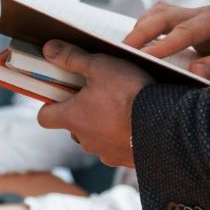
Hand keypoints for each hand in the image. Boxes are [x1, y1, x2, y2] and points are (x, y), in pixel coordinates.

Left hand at [36, 41, 152, 167]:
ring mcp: (105, 152)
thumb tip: (49, 49)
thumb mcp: (99, 66)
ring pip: (95, 137)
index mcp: (72, 117)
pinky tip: (135, 121)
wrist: (165, 124)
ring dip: (103, 124)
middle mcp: (84, 139)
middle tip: (99, 93)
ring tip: (122, 106)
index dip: (50, 103)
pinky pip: (116, 147)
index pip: (44, 117)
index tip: (62, 91)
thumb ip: (72, 58)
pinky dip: (121, 135)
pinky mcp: (124, 160)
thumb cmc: (129, 93)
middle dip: (82, 111)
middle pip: (72, 125)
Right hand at [122, 1, 209, 64]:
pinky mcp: (193, 25)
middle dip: (143, 30)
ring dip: (143, 26)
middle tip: (123, 49)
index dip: (164, 44)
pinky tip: (140, 46)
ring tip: (126, 48)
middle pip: (165, 14)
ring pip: (161, 12)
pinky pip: (165, 21)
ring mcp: (198, 16)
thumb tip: (195, 70)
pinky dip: (149, 29)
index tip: (145, 56)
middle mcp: (206, 12)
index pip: (185, 30)